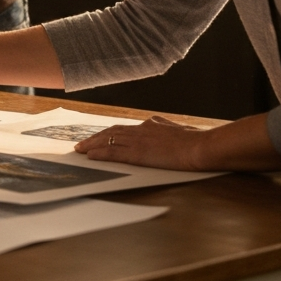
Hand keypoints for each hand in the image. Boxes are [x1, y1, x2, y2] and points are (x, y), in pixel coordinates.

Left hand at [74, 116, 206, 169]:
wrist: (200, 146)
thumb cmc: (196, 141)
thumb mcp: (178, 129)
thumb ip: (166, 128)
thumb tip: (161, 126)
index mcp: (150, 124)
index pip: (123, 128)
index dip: (109, 133)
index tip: (99, 136)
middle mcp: (140, 129)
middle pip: (111, 132)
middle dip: (95, 138)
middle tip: (82, 144)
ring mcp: (138, 141)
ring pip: (108, 141)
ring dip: (92, 145)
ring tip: (80, 149)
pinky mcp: (139, 153)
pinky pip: (114, 153)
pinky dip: (100, 154)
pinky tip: (90, 156)